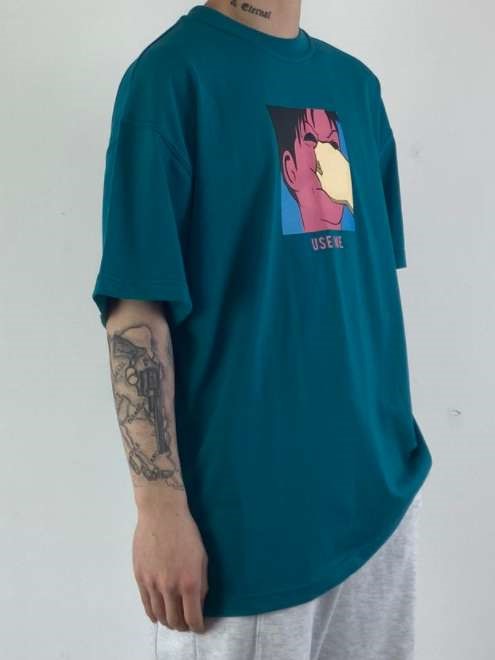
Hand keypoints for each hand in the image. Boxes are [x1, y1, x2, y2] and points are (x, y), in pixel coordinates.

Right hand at [132, 500, 208, 632]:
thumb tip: (198, 602)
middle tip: (186, 623)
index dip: (197, 626)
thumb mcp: (202, 557)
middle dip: (182, 626)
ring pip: (159, 615)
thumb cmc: (186, 532)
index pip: (193, 617)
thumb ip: (201, 582)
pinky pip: (145, 604)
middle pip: (174, 620)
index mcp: (189, 582)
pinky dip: (152, 614)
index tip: (199, 626)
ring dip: (167, 621)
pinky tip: (157, 615)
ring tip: (173, 620)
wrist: (161, 513)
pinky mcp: (139, 577)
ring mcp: (152, 583)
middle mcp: (170, 587)